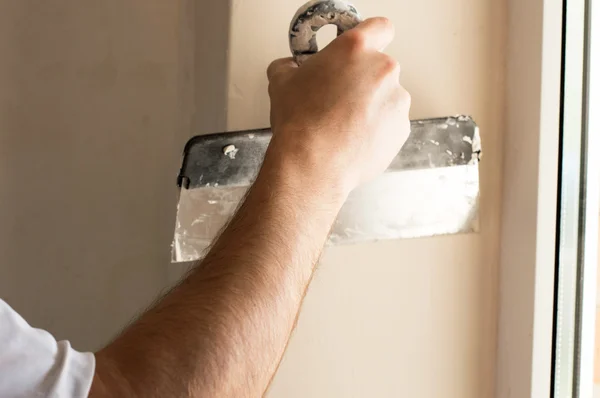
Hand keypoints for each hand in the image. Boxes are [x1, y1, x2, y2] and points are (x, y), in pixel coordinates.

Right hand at [266, 17, 410, 196]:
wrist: (313, 164)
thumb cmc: (300, 124)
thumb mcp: (281, 82)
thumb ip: (291, 65)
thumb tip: (291, 68)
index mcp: (356, 49)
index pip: (379, 27)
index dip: (371, 37)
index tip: (361, 50)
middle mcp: (382, 69)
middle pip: (380, 66)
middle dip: (363, 80)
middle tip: (339, 98)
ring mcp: (397, 100)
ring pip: (387, 97)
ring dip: (371, 106)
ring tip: (344, 125)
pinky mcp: (401, 128)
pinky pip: (390, 123)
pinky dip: (377, 130)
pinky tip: (353, 140)